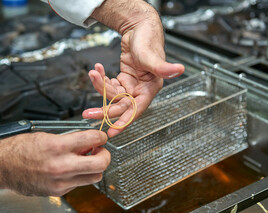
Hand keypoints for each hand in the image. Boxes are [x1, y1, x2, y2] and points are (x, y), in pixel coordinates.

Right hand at [0, 130, 109, 198]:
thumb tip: (88, 140)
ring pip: (94, 177)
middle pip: (101, 163)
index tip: (100, 136)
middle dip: (105, 155)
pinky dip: (80, 175)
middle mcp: (61, 166)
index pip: (93, 139)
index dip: (101, 136)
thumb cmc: (18, 149)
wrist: (0, 167)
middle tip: (99, 150)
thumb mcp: (45, 136)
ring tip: (87, 159)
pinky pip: (79, 184)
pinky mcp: (57, 192)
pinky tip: (72, 168)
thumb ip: (70, 139)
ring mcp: (60, 181)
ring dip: (95, 167)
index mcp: (57, 146)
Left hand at [85, 0, 184, 136]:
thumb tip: (178, 70)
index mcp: (150, 88)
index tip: (113, 131)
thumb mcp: (151, 55)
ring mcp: (131, 85)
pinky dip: (101, 78)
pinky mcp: (124, 79)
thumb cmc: (148, 39)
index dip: (125, 121)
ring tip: (93, 73)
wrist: (139, 27)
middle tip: (88, 114)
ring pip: (112, 95)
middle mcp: (140, 90)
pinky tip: (97, 70)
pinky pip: (110, 85)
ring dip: (100, 86)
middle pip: (121, 106)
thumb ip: (163, 67)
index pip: (136, 109)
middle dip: (104, 109)